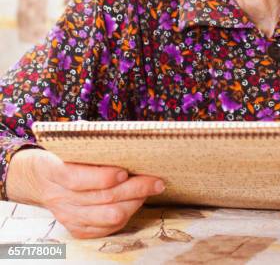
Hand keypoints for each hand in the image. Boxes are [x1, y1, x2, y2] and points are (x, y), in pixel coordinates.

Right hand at [6, 148, 164, 238]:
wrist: (39, 178)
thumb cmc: (65, 153)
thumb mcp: (70, 143)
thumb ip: (91, 141)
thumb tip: (126, 135)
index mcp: (55, 171)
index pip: (76, 179)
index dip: (102, 177)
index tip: (124, 170)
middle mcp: (60, 198)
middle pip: (101, 199)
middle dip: (135, 189)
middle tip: (157, 181)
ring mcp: (68, 216)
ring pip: (108, 217)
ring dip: (135, 203)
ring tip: (151, 189)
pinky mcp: (76, 229)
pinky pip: (106, 229)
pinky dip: (125, 216)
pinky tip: (137, 202)